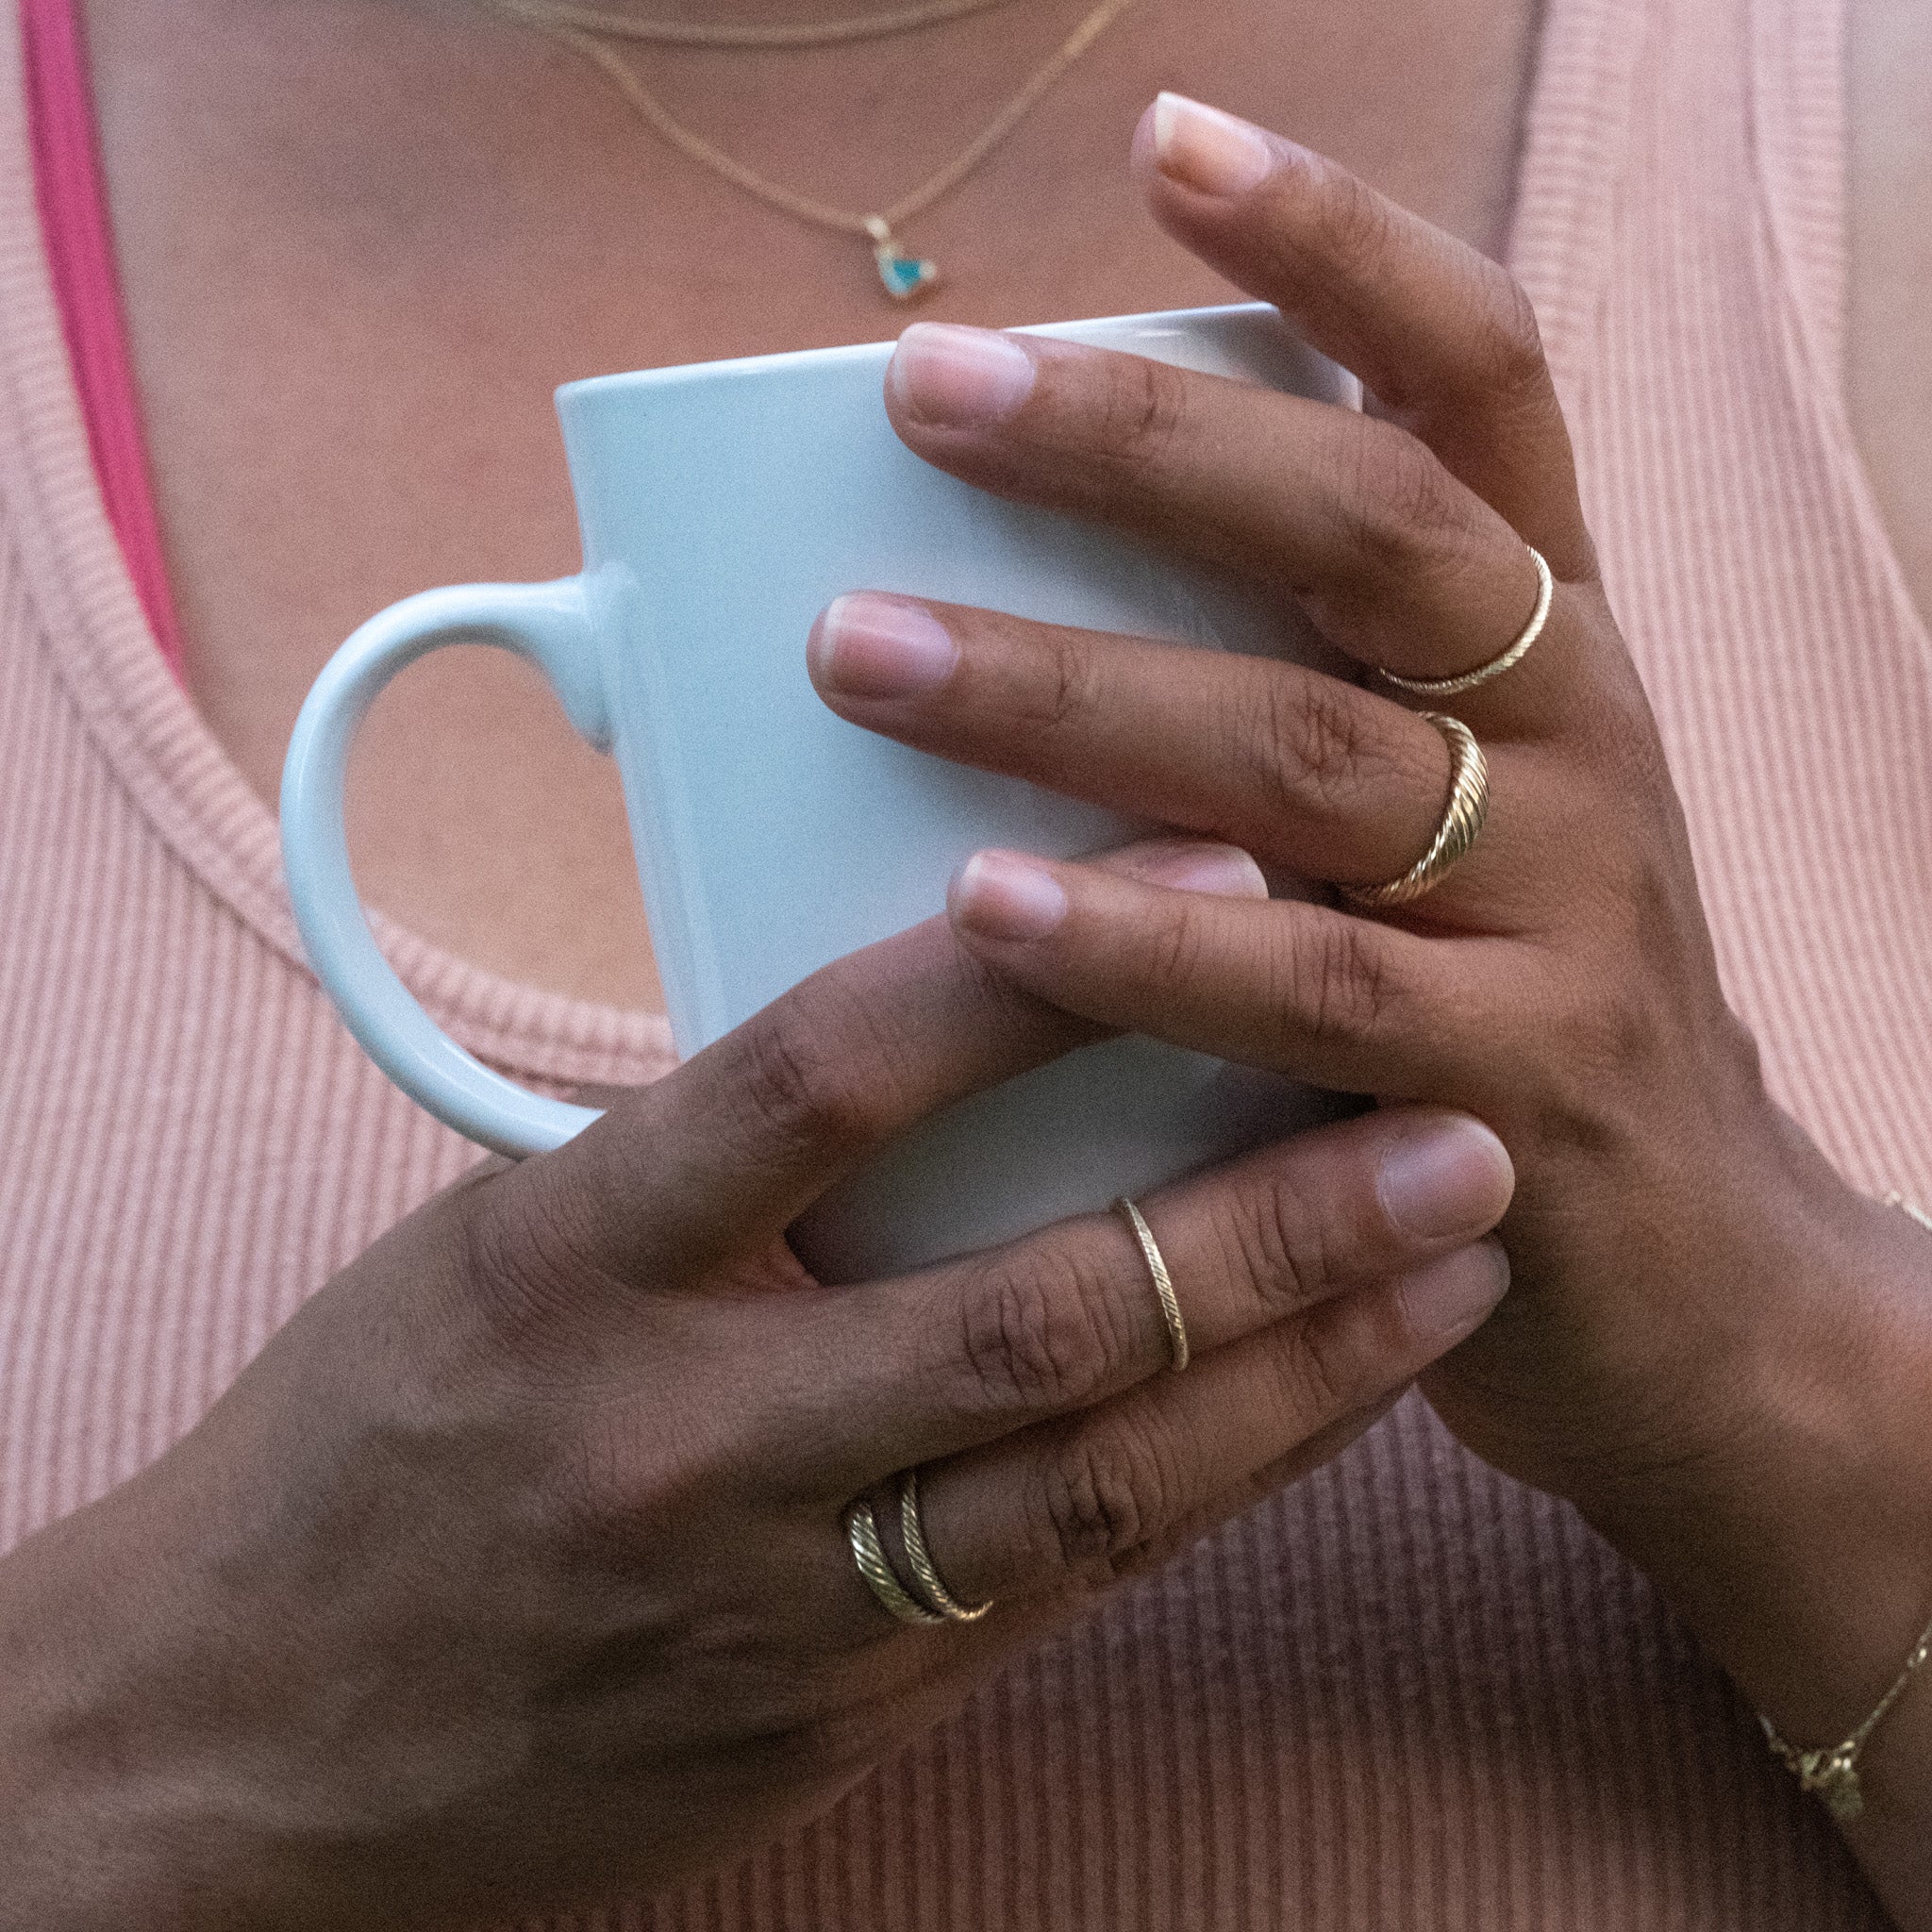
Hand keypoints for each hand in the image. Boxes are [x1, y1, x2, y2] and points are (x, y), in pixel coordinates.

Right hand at [0, 849, 1511, 1931]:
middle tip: (1451, 1121)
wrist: (240, 1748)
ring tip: (1461, 1255)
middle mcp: (686, 1434)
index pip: (820, 1079)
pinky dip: (1225, 1484)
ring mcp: (774, 1604)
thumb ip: (704, 1154)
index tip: (1212, 866)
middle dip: (1271, 1221)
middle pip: (1033, 1313)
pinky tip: (1343, 1400)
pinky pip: (1072, 1589)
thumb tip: (922, 1023)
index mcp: (569, 1261)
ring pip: (1103, 1481)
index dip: (1028, 974)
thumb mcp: (493, 1245)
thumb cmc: (366, 1448)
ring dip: (1309, 1368)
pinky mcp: (835, 1724)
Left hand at [805, 94, 1931, 1899]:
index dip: (1339, 244)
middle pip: (1374, 529)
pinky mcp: (1524, 1088)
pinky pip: (1314, 989)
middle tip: (931, 388)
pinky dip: (1147, 939)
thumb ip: (1276, 720)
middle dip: (1142, 446)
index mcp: (1547, 643)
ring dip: (1075, 692)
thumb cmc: (1497, 1018)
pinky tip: (988, 907)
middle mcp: (1579, 736)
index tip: (1169, 143)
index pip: (1476, 379)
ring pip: (1316, 753)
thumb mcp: (1429, 835)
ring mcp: (1571, 906)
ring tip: (866, 654)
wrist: (1689, 1280)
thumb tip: (994, 618)